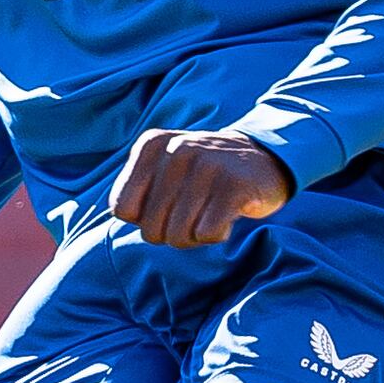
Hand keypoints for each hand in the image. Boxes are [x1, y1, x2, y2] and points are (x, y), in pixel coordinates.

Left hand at [111, 128, 291, 249]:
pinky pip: (207, 235)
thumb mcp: (164, 169)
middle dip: (170, 234)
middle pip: (150, 229)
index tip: (166, 207)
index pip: (122, 208)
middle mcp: (177, 149)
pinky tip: (227, 215)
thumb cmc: (204, 175)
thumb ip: (135, 191)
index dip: (144, 219)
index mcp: (152, 145)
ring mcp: (207, 165)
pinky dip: (216, 236)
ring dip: (194, 237)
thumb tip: (120, 216)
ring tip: (209, 215)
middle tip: (192, 216)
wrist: (263, 159)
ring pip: (178, 235)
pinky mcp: (234, 186)